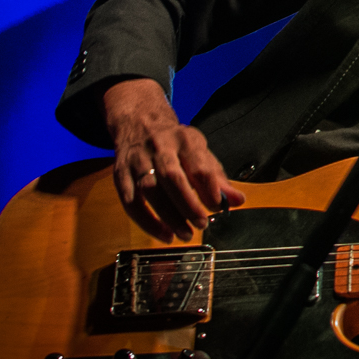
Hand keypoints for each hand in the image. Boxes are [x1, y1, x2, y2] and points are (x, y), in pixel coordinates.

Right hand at [104, 78, 244, 240]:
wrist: (139, 124)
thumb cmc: (176, 144)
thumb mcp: (200, 152)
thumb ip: (217, 178)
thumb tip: (237, 200)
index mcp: (185, 139)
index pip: (198, 165)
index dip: (209, 189)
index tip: (218, 207)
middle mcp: (159, 147)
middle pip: (171, 177)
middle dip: (188, 205)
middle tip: (201, 224)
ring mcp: (137, 160)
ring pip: (149, 190)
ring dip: (168, 217)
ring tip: (185, 234)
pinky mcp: (120, 174)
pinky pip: (130, 202)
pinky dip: (146, 222)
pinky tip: (162, 234)